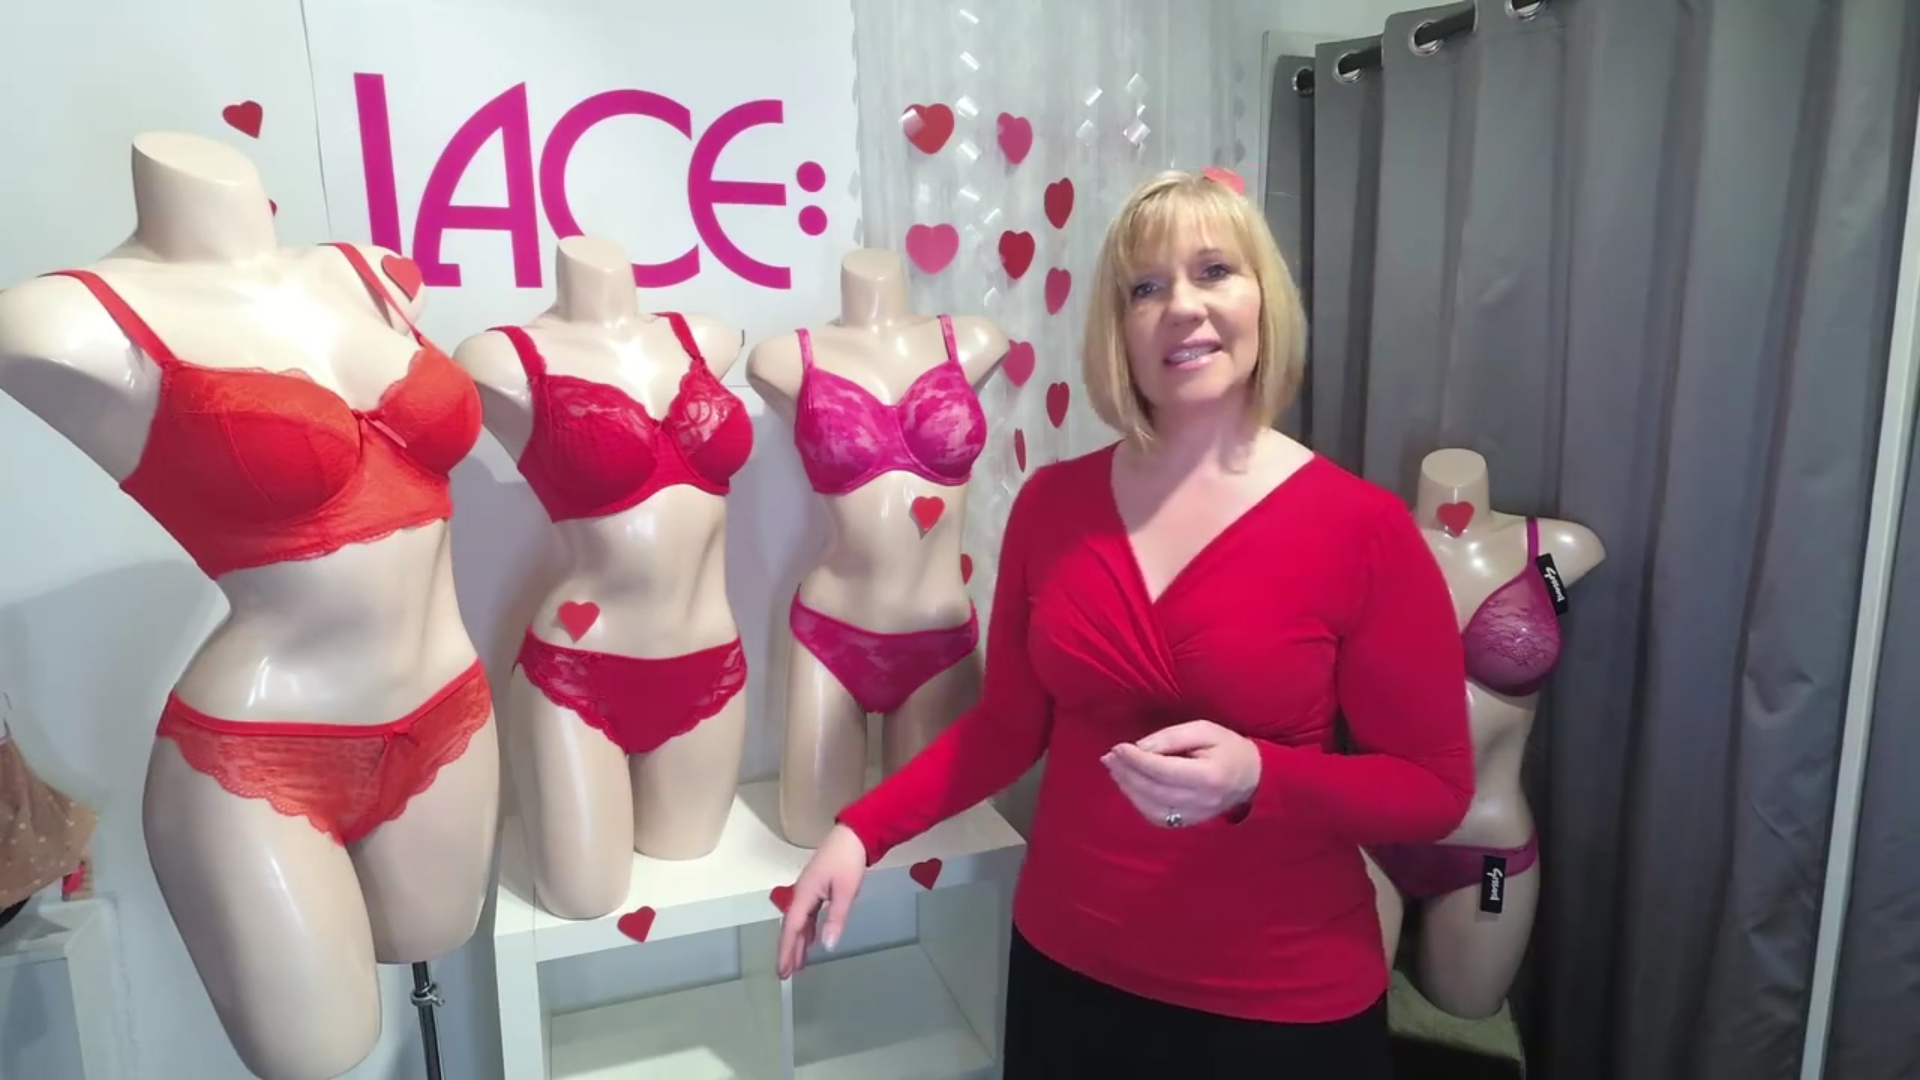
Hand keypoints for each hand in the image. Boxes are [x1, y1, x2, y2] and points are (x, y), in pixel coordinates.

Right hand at [776, 824, 868, 978]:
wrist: (853, 835)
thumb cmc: (848, 861)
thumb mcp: (845, 892)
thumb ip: (836, 919)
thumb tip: (827, 946)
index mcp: (804, 895)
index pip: (792, 929)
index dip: (786, 951)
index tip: (782, 971)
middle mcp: (801, 894)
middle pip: (791, 927)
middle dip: (788, 951)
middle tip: (786, 974)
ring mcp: (808, 891)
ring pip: (799, 922)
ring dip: (798, 942)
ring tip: (797, 964)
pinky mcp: (816, 888)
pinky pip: (807, 915)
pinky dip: (807, 930)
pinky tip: (810, 940)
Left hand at [1101, 720, 1261, 827]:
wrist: (1251, 778)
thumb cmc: (1228, 748)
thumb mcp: (1204, 730)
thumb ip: (1172, 738)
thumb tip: (1139, 747)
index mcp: (1209, 776)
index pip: (1164, 771)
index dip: (1137, 760)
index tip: (1118, 747)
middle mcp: (1201, 801)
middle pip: (1153, 791)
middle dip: (1127, 773)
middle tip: (1109, 756)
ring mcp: (1194, 817)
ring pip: (1150, 808)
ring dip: (1127, 788)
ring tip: (1114, 768)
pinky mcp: (1187, 823)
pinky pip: (1155, 816)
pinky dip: (1137, 801)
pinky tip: (1129, 784)